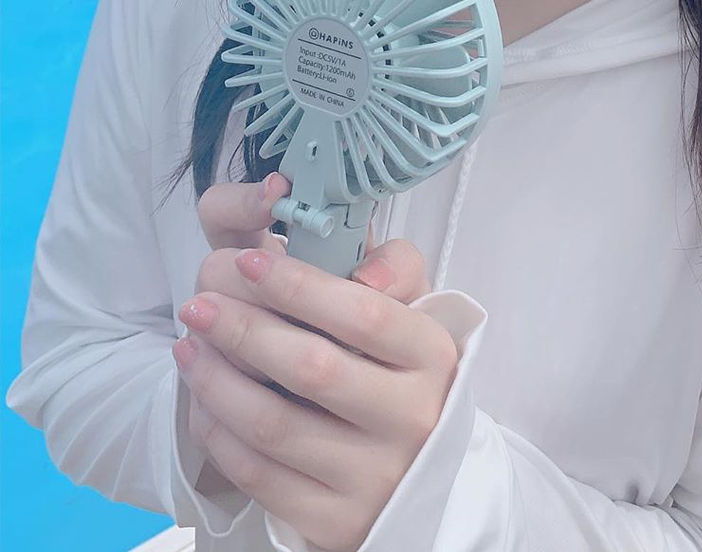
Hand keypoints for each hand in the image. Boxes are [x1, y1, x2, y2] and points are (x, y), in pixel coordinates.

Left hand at [174, 175, 451, 550]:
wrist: (421, 470)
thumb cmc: (400, 370)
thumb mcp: (413, 309)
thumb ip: (393, 266)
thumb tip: (364, 274)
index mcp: (432, 355)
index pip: (363, 314)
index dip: (300, 286)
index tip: (249, 261)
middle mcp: (411, 418)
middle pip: (311, 369)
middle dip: (242, 329)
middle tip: (198, 303)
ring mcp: (374, 476)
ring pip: (274, 425)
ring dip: (217, 381)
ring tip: (188, 345)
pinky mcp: (335, 521)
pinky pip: (258, 475)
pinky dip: (219, 433)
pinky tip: (201, 399)